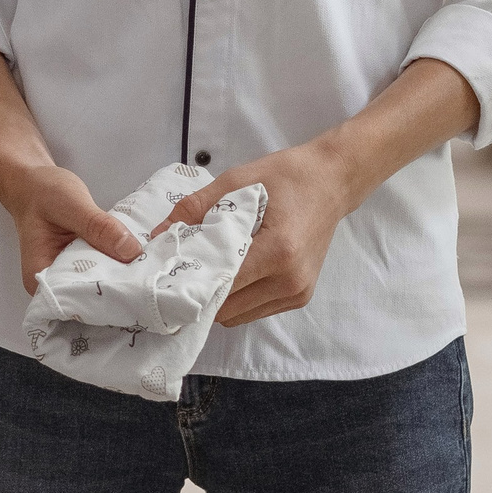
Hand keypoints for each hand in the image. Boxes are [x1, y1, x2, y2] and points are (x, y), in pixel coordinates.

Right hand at [0, 162, 142, 294]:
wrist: (33, 182)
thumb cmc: (42, 192)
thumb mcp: (71, 204)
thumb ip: (99, 227)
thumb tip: (132, 252)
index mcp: (40, 279)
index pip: (76, 300)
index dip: (107, 297)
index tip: (137, 289)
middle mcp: (53, 285)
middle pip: (90, 296)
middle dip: (119, 287)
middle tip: (151, 280)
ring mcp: (68, 277)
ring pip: (100, 283)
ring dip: (121, 275)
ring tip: (149, 273)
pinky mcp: (82, 266)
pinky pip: (102, 270)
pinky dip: (117, 264)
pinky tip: (137, 261)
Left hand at [157, 140, 359, 326]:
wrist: (332, 181)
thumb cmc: (287, 176)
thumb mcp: (237, 180)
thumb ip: (195, 207)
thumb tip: (159, 235)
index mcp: (278, 251)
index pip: (222, 285)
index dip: (191, 281)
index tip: (167, 272)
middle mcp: (290, 280)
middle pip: (226, 309)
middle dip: (201, 292)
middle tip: (183, 269)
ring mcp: (298, 293)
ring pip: (238, 316)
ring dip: (218, 298)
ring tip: (209, 268)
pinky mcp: (300, 297)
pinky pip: (255, 310)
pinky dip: (237, 297)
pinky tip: (233, 271)